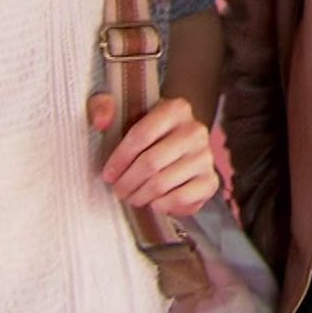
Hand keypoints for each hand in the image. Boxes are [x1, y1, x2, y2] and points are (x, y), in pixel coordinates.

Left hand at [87, 94, 219, 216]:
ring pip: (163, 183)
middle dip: (128, 181)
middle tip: (118, 190)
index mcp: (176, 108)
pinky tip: (153, 202)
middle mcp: (195, 131)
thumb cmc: (147, 131)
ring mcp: (205, 157)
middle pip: (151, 163)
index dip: (119, 159)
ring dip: (141, 195)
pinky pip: (180, 199)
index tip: (107, 174)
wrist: (179, 144)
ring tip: (132, 196)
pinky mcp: (210, 182)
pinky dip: (161, 205)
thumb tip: (101, 121)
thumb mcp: (125, 112)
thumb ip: (103, 107)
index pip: (141, 135)